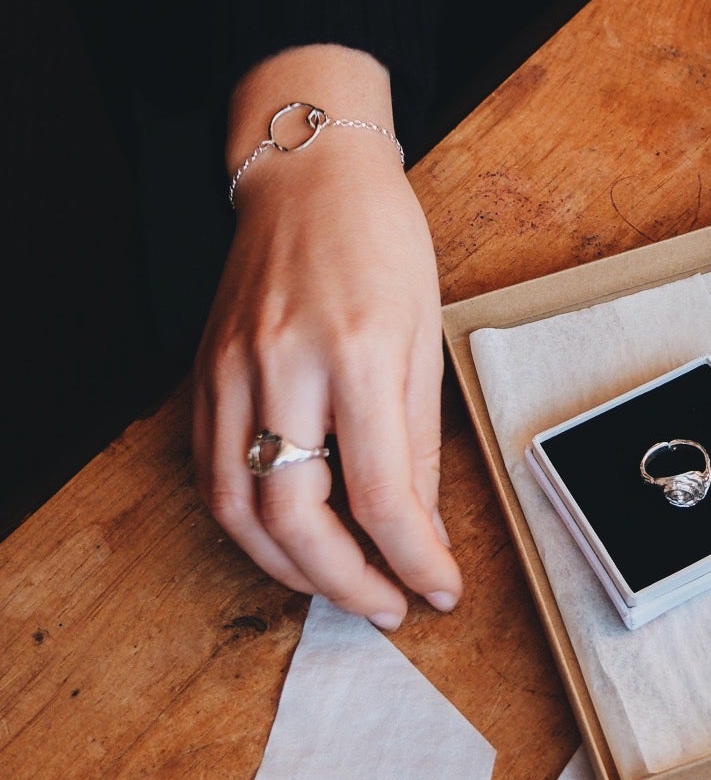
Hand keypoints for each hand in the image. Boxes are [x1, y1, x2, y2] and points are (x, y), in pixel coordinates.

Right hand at [194, 45, 461, 625]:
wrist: (307, 173)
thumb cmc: (380, 240)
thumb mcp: (424, 333)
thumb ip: (417, 439)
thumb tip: (420, 529)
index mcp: (355, 350)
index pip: (381, 492)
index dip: (412, 559)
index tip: (437, 591)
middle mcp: (283, 365)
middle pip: (293, 517)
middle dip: (344, 583)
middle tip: (386, 605)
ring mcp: (231, 371)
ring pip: (236, 509)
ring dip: (288, 568)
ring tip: (339, 583)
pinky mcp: (203, 374)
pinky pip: (212, 472)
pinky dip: (249, 521)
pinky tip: (289, 535)